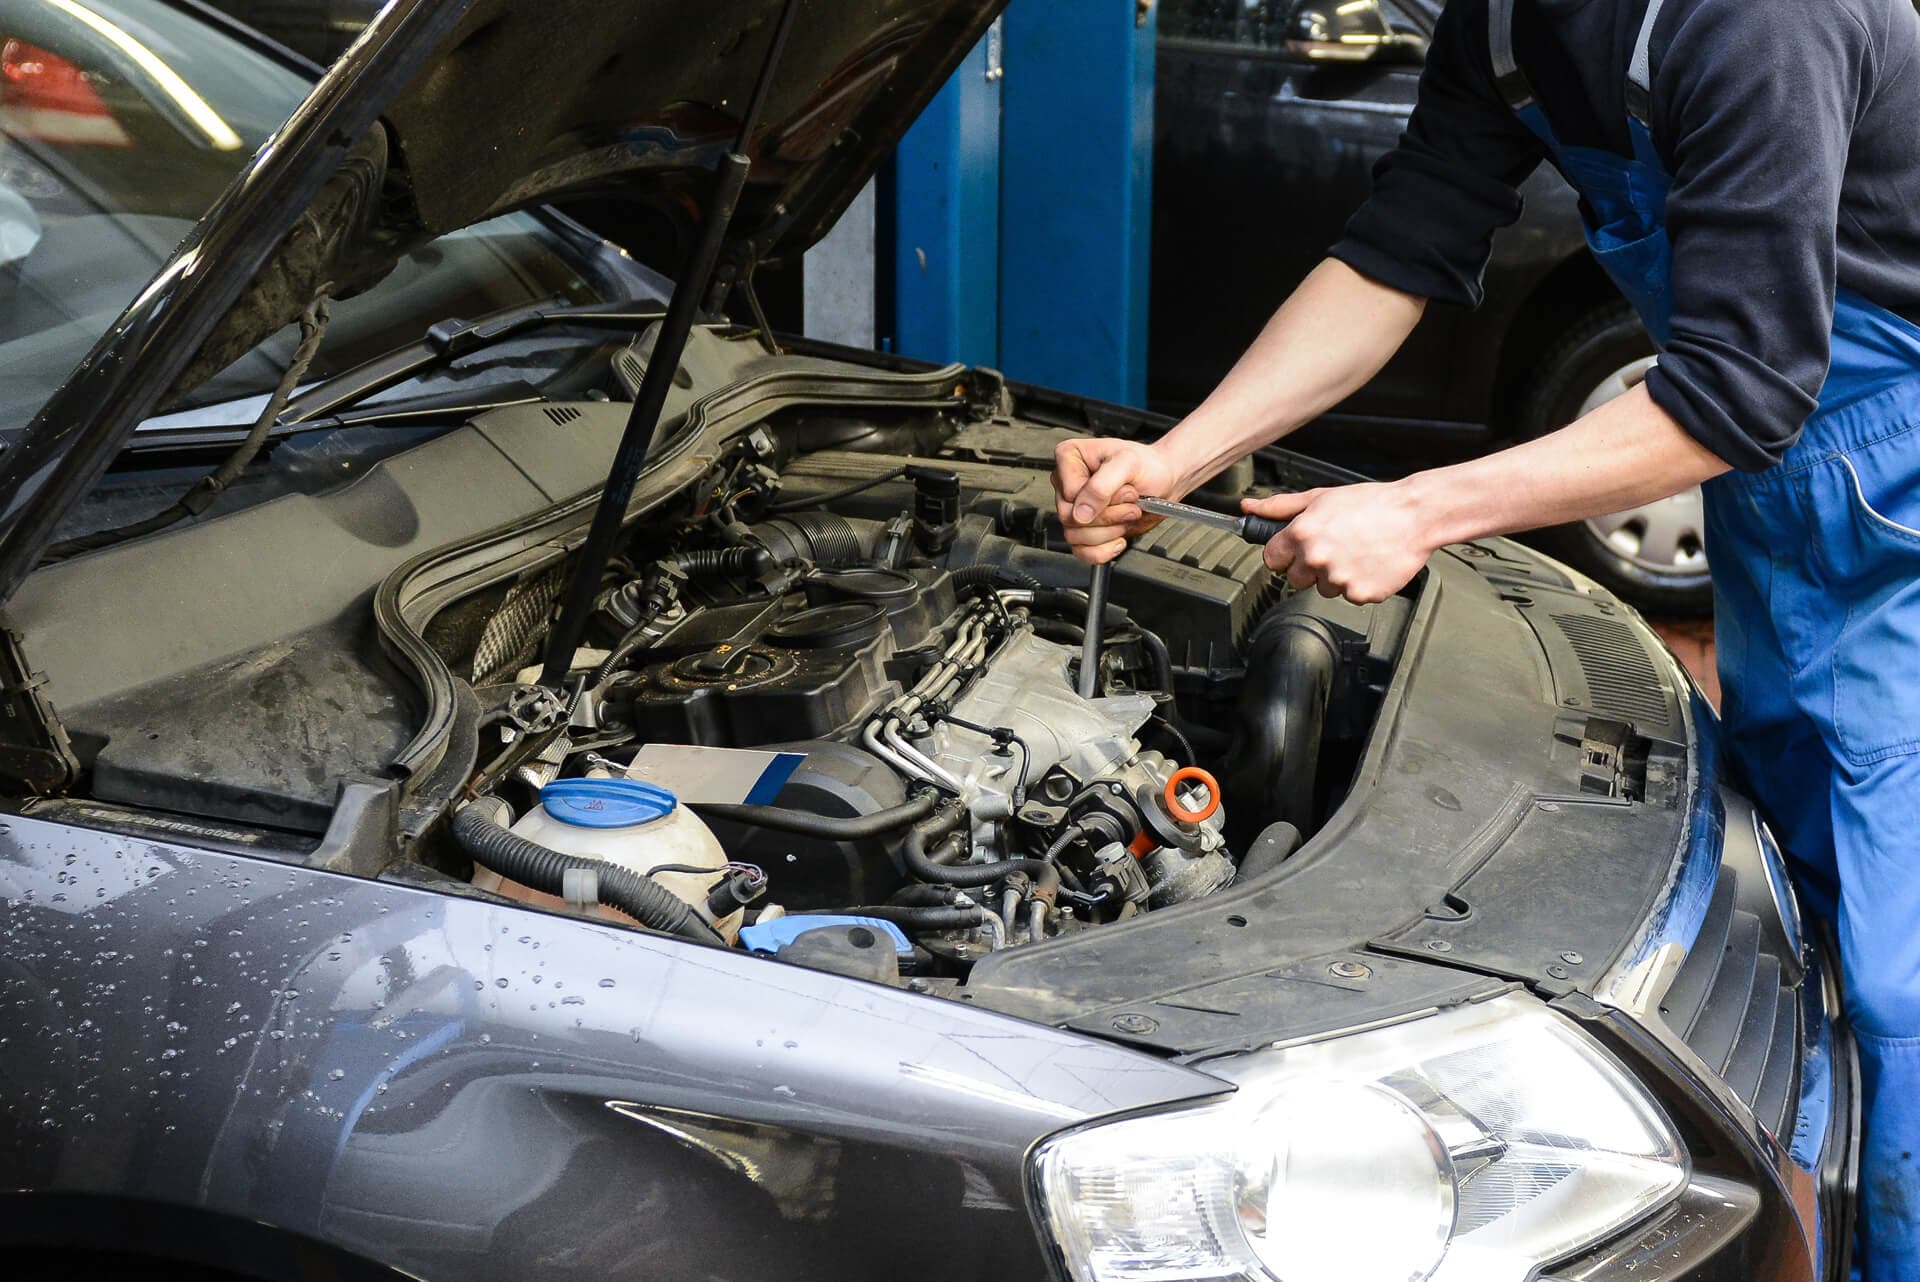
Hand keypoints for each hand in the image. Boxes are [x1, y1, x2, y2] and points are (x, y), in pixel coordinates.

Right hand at [1053, 438, 1179, 562]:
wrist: (1163, 481)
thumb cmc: (1147, 466)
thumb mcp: (1128, 464)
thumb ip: (1101, 486)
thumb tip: (1080, 513)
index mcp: (1070, 458)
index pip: (1069, 494)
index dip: (1099, 498)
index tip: (1123, 489)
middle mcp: (1067, 483)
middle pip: (1070, 518)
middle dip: (1108, 517)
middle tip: (1130, 505)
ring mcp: (1075, 508)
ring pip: (1075, 537)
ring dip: (1109, 532)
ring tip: (1127, 515)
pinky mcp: (1085, 529)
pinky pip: (1081, 551)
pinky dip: (1104, 550)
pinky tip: (1119, 538)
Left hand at [1246, 482, 1435, 602]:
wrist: (1415, 515)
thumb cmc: (1372, 504)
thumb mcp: (1321, 497)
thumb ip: (1280, 506)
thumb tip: (1249, 507)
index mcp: (1302, 533)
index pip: (1272, 558)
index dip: (1285, 553)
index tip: (1297, 550)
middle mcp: (1317, 558)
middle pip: (1294, 578)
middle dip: (1308, 567)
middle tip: (1332, 548)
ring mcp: (1338, 579)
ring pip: (1323, 589)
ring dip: (1334, 576)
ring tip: (1355, 553)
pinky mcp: (1360, 594)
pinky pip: (1349, 596)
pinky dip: (1358, 584)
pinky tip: (1368, 564)